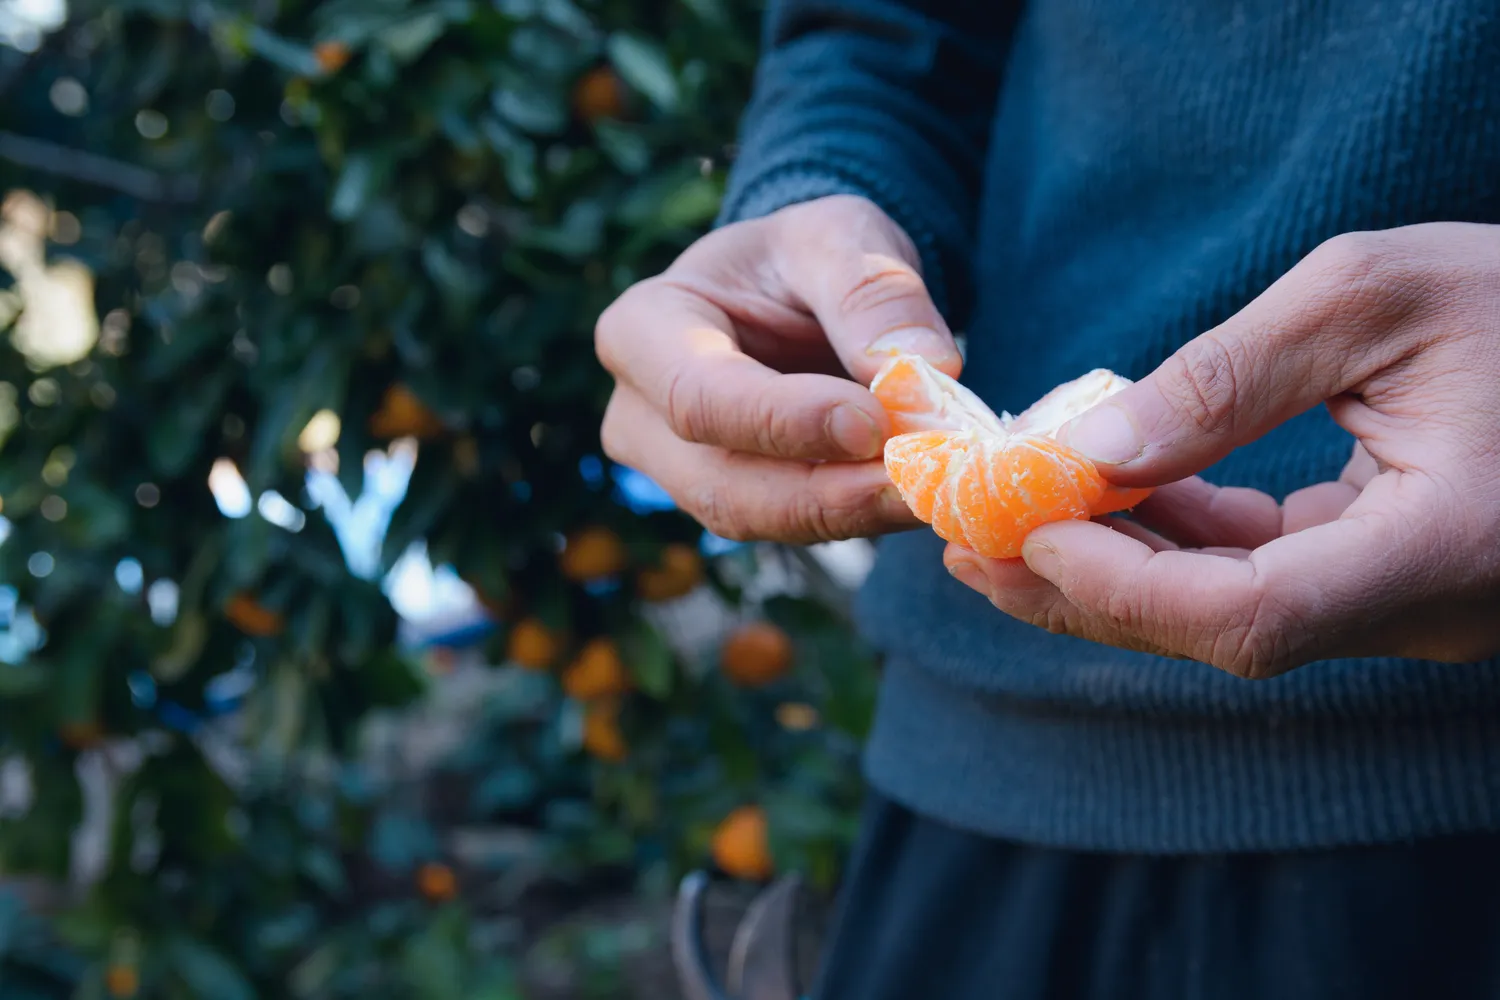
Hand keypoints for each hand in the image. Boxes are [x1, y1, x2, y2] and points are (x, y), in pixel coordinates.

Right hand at [596, 194, 960, 542]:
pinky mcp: (737, 503)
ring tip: (933, 489)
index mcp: (642, 329)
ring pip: (759, 518)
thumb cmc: (802, 256)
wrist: (799, 292)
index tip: (873, 421)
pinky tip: (920, 495)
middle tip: (921, 482)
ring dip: (851, 512)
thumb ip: (872, 290)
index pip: (696, 396)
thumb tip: (927, 366)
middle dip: (826, 491)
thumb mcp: (839, 234)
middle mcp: (640, 415)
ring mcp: (680, 471)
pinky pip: (794, 525)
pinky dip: (860, 514)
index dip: (783, 420)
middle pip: (722, 483)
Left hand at [944, 223, 1499, 677]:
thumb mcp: (1372, 296)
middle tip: (965, 545)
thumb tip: (1093, 453)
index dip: (1124, 585)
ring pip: (1231, 613)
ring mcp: (1409, 602)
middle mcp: (1429, 604)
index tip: (1023, 532)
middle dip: (1084, 589)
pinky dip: (1176, 540)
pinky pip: (1264, 577)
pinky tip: (1104, 494)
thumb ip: (1231, 378)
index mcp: (1443, 546)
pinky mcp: (1388, 576)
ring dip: (1115, 566)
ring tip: (1003, 520)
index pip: (1253, 615)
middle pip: (1221, 632)